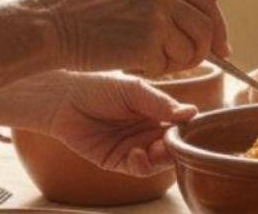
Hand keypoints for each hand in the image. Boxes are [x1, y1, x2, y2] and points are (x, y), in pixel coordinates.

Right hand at [30, 0, 230, 75]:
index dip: (218, 25)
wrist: (48, 24)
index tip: (222, 46)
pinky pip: (168, 66)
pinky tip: (131, 62)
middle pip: (206, 27)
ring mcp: (157, 14)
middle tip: (188, 64)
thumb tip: (191, 19)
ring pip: (191, 50)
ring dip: (175, 63)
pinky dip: (154, 71)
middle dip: (203, 51)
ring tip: (147, 59)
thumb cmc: (77, 11)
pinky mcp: (147, 41)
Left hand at [45, 72, 196, 176]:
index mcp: (156, 111)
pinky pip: (137, 169)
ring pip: (159, 162)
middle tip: (172, 142)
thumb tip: (192, 112)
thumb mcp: (134, 91)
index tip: (191, 129)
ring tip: (156, 149)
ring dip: (162, 159)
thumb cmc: (99, 87)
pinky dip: (142, 165)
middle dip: (176, 148)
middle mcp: (148, 131)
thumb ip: (161, 103)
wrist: (64, 100)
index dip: (187, 130)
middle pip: (172, 146)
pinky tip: (137, 153)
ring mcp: (134, 146)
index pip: (180, 125)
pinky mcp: (117, 161)